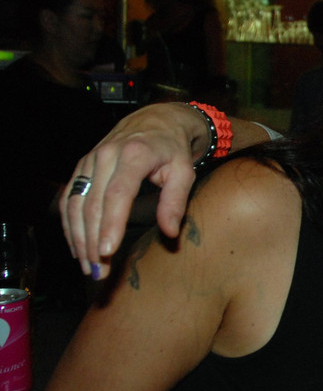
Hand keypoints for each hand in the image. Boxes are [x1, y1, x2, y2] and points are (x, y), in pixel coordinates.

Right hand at [60, 103, 208, 279]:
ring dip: (78, 238)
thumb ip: (176, 201)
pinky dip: (69, 224)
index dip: (110, 225)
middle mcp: (106, 155)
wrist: (156, 120)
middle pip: (92, 204)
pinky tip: (77, 246)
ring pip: (75, 204)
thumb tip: (170, 232)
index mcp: (134, 155)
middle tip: (98, 270)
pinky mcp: (81, 167)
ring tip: (88, 266)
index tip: (107, 251)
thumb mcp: (184, 171)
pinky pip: (69, 199)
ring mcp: (89, 161)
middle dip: (92, 241)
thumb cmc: (172, 149)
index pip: (118, 194)